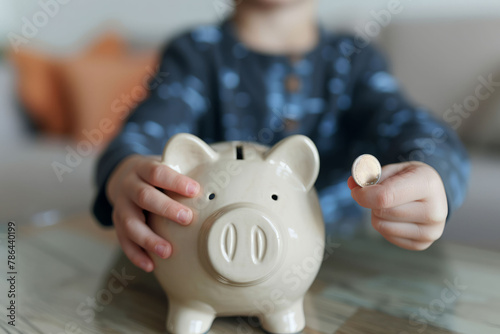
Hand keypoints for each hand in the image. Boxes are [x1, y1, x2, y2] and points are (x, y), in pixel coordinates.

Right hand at [107, 155, 199, 271]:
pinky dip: (136, 255)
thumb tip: (222, 176)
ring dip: (149, 238)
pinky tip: (151, 265)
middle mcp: (129, 186)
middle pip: (144, 197)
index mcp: (142, 168)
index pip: (157, 172)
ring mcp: (121, 206)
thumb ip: (187, 169)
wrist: (125, 177)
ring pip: (130, 224)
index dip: (175, 181)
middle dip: (166, 208)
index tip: (195, 190)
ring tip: (167, 251)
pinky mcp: (118, 224)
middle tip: (187, 218)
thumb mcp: (167, 164)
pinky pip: (124, 241)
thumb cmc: (157, 176)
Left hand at [348, 161, 447, 250]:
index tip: (356, 191)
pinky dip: (385, 225)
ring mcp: (431, 231)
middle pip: (382, 212)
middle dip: (372, 202)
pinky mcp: (423, 244)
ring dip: (377, 215)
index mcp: (427, 184)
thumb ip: (371, 175)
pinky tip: (396, 216)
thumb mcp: (393, 169)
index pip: (384, 197)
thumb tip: (352, 183)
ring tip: (390, 205)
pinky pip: (387, 236)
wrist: (433, 194)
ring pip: (382, 226)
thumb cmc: (410, 178)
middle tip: (380, 194)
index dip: (364, 195)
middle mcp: (434, 210)